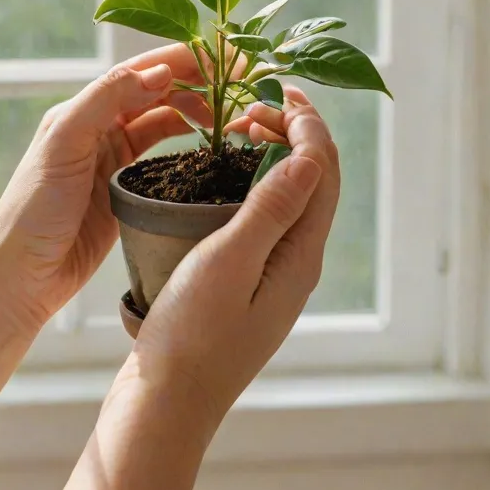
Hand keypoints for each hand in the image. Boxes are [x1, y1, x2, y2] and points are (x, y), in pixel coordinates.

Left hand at [0, 45, 208, 329]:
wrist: (22, 275)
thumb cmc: (32, 211)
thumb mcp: (63, 144)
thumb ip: (106, 100)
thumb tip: (159, 71)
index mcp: (82, 109)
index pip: (141, 72)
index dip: (184, 61)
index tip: (226, 59)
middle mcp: (98, 127)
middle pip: (157, 92)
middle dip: (198, 82)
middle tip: (242, 85)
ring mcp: (112, 158)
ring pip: (163, 121)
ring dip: (196, 110)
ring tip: (232, 113)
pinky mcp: (125, 189)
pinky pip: (162, 155)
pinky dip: (187, 143)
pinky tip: (210, 143)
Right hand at [126, 88, 339, 432]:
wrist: (166, 402)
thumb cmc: (191, 336)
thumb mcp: (229, 263)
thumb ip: (272, 209)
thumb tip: (310, 155)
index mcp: (301, 256)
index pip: (323, 172)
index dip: (308, 123)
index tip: (277, 87)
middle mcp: (298, 265)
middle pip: (315, 183)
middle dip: (295, 133)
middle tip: (254, 101)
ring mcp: (275, 278)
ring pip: (292, 201)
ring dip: (276, 156)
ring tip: (242, 128)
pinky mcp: (249, 287)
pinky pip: (268, 220)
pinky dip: (256, 185)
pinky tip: (226, 180)